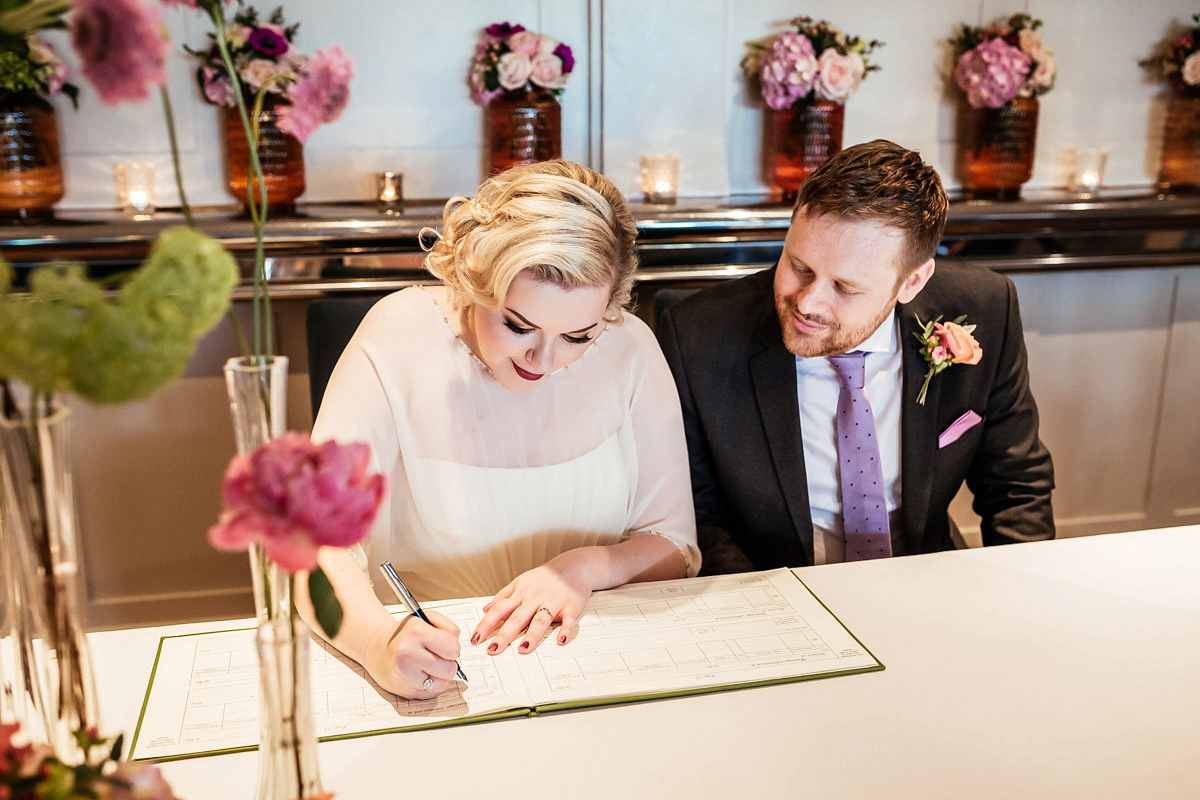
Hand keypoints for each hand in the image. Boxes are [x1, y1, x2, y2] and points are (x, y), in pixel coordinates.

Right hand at [363, 609, 460, 698]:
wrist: (378, 649)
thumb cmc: (405, 634)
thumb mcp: (426, 619)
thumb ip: (448, 628)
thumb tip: (458, 649)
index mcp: (416, 631)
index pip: (453, 648)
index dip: (452, 647)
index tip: (444, 645)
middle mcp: (409, 654)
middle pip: (450, 668)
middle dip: (447, 662)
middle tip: (436, 656)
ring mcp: (406, 675)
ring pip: (444, 683)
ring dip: (440, 675)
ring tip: (427, 665)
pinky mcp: (406, 691)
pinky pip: (434, 693)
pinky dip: (432, 685)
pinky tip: (421, 675)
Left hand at [471, 547, 601, 654]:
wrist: (574, 565)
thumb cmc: (545, 577)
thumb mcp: (520, 582)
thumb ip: (503, 596)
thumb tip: (485, 610)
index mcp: (520, 594)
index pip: (499, 610)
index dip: (486, 624)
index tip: (476, 639)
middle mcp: (534, 598)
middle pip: (517, 618)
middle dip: (504, 635)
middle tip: (493, 650)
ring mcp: (553, 602)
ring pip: (540, 620)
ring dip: (532, 634)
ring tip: (523, 649)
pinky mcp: (571, 606)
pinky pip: (568, 619)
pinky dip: (566, 630)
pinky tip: (561, 641)